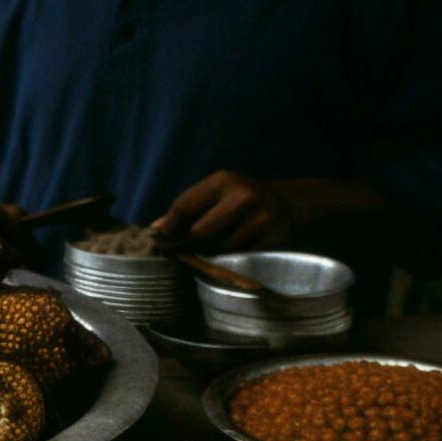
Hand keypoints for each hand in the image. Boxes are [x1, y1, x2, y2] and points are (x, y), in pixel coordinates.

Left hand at [151, 171, 296, 252]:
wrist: (287, 205)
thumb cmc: (237, 202)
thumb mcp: (214, 195)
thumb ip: (185, 210)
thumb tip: (154, 231)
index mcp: (224, 180)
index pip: (185, 206)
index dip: (168, 226)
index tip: (158, 239)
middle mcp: (245, 196)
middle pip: (200, 233)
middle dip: (187, 244)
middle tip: (179, 250)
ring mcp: (264, 219)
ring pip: (220, 250)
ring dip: (212, 253)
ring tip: (217, 246)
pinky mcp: (277, 240)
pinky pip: (240, 259)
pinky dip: (233, 259)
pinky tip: (237, 250)